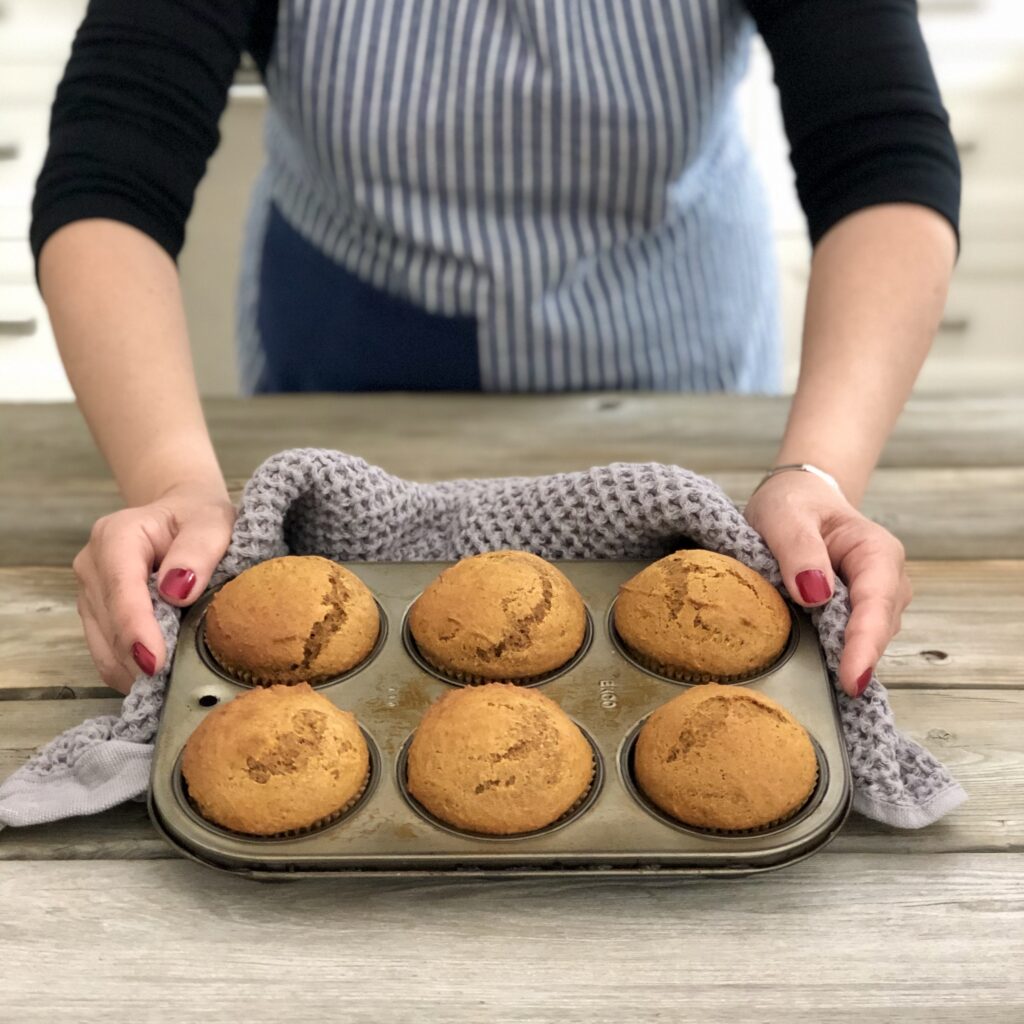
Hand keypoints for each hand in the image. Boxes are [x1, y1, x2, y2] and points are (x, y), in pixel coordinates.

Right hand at [72, 481, 235, 692]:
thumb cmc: (198, 517)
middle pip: (110, 624)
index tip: (155, 664)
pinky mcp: (95, 612)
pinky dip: (130, 668)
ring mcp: (89, 590)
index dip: (136, 630)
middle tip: (180, 680)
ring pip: (104, 646)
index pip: (121, 590)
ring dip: (134, 668)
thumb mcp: (212, 523)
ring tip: (175, 679)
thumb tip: (178, 591)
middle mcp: (93, 564)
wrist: (181, 512)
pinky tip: (160, 675)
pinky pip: (106, 652)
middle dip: (140, 656)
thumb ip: (198, 551)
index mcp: (117, 536)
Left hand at [742, 471, 910, 697]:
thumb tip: (815, 594)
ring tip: (819, 674)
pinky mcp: (856, 614)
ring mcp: (876, 600)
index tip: (852, 678)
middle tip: (837, 690)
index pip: (876, 602)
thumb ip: (798, 549)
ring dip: (845, 657)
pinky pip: (851, 640)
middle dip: (858, 658)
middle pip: (878, 628)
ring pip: (867, 639)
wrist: (798, 499)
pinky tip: (819, 666)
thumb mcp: (785, 515)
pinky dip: (837, 653)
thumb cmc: (794, 504)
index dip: (865, 643)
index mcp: (875, 550)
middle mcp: (886, 578)